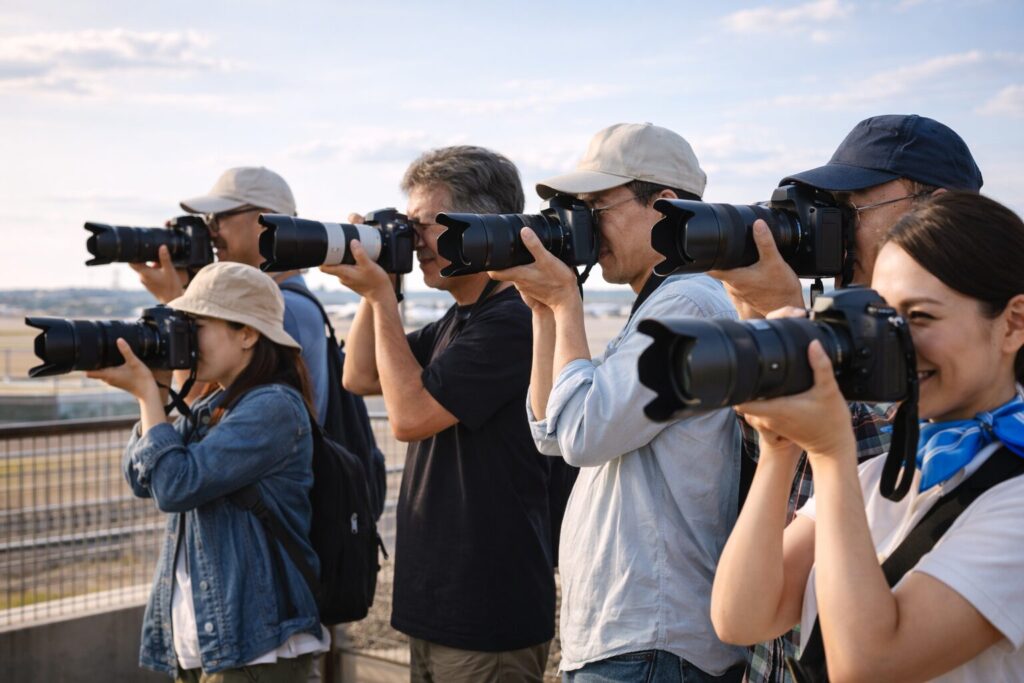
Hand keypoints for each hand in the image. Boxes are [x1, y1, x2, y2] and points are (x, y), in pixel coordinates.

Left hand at [86, 339, 160, 400]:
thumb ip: (126, 351)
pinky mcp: (118, 381)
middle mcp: (108, 379)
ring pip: (101, 372)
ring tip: (102, 354)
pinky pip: (108, 373)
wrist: (148, 391)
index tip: (83, 357)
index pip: (90, 373)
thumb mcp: (134, 362)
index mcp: (108, 375)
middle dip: (93, 363)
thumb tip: (119, 340)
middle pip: (94, 371)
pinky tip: (113, 361)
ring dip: (101, 365)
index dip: (85, 365)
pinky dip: (108, 367)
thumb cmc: (141, 378)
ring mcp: (113, 381)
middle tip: (92, 351)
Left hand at [129, 245, 187, 303]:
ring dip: (150, 265)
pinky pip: (147, 274)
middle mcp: (142, 277)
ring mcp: (144, 281)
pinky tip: (161, 270)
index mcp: (145, 272)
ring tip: (160, 263)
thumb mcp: (170, 270)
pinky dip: (152, 271)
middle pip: (138, 264)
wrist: (172, 301)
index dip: (133, 254)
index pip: (132, 262)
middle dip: (145, 258)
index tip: (137, 249)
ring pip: (143, 269)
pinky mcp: (148, 284)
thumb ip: (165, 258)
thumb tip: (162, 246)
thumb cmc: (171, 287)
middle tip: (152, 253)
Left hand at [320, 241, 394, 304]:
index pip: (323, 267)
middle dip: (334, 255)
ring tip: (351, 252)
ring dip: (343, 260)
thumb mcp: (368, 265)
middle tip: (340, 246)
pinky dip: (349, 265)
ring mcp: (347, 280)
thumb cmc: (375, 282)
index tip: (326, 248)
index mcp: (343, 273)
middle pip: (331, 265)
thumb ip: (360, 253)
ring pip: (339, 267)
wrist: (382, 295)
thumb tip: (353, 242)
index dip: (322, 257)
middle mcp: (342, 278)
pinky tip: (357, 261)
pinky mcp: (352, 281)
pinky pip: (346, 270)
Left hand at [487, 228, 578, 311]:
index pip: (494, 273)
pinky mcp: (533, 288)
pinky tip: (533, 264)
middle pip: (504, 271)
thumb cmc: (558, 282)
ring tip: (521, 253)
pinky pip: (524, 277)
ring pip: (515, 273)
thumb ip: (535, 246)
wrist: (567, 300)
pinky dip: (525, 270)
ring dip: (516, 265)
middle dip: (504, 260)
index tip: (489, 255)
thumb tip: (524, 231)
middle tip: (505, 248)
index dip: (489, 264)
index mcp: (518, 275)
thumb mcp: (547, 260)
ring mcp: (526, 286)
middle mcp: (519, 282)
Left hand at [709, 220, 804, 318]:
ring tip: (738, 255)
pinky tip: (750, 268)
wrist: (789, 307)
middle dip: (722, 258)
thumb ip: (765, 242)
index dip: (706, 258)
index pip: (710, 269)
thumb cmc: (781, 289)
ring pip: (729, 276)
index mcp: (736, 278)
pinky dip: (740, 274)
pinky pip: (737, 282)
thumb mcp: (774, 261)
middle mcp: (734, 287)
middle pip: (719, 270)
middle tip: (727, 246)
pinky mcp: (746, 295)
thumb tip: (758, 224)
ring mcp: (739, 293)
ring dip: (732, 266)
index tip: (708, 247)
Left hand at [736, 338, 853, 458]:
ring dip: (752, 393)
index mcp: (777, 409)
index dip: (736, 387)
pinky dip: (761, 401)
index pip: (741, 402)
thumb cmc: (831, 422)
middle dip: (743, 385)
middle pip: (742, 401)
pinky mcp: (776, 425)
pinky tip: (771, 389)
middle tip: (750, 368)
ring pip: (751, 406)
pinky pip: (760, 411)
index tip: (741, 371)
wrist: (834, 447)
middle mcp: (769, 418)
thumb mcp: (829, 391)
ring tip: (760, 376)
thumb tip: (814, 344)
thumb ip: (821, 366)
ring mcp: (771, 423)